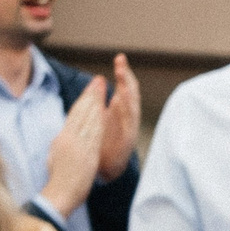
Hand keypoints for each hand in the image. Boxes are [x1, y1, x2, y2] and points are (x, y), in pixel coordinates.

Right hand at [43, 86, 104, 216]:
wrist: (59, 194)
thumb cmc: (58, 182)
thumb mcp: (56, 158)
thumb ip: (62, 145)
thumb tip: (64, 136)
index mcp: (61, 139)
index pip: (73, 116)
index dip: (82, 101)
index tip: (88, 90)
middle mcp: (68, 139)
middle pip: (80, 112)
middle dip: (90, 95)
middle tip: (97, 81)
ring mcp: (77, 145)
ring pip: (87, 118)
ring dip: (95, 101)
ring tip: (101, 87)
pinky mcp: (86, 153)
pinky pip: (93, 132)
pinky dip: (98, 118)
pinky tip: (104, 108)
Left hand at [99, 54, 140, 178]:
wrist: (103, 172)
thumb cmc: (102, 145)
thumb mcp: (98, 120)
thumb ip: (99, 103)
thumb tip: (98, 81)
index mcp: (120, 112)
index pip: (123, 88)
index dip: (123, 74)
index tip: (119, 58)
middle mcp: (127, 118)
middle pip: (130, 92)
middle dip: (126, 77)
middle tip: (121, 60)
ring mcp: (129, 129)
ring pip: (132, 105)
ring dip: (128, 89)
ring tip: (123, 74)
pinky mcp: (128, 140)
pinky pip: (130, 123)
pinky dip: (129, 110)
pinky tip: (125, 99)